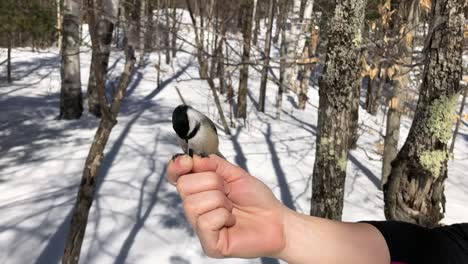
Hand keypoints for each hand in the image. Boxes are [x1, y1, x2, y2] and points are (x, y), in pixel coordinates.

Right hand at [167, 154, 285, 258]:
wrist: (277, 221)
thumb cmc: (256, 200)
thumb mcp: (235, 174)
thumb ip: (214, 164)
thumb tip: (194, 159)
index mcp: (199, 190)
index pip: (176, 177)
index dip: (176, 167)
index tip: (187, 161)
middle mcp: (196, 209)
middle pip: (184, 186)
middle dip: (211, 182)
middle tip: (228, 191)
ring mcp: (200, 227)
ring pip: (194, 204)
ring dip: (220, 201)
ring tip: (231, 208)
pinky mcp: (209, 244)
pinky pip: (206, 221)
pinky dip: (224, 216)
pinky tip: (231, 221)